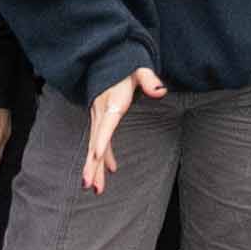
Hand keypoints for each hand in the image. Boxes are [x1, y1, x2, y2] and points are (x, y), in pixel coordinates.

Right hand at [77, 69, 163, 193]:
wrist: (108, 60)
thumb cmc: (126, 65)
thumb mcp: (139, 69)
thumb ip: (149, 80)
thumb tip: (160, 90)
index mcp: (112, 102)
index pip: (106, 123)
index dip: (101, 139)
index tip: (95, 156)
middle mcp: (102, 111)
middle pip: (96, 142)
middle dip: (92, 165)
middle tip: (89, 185)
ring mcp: (99, 117)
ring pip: (95, 146)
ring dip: (95, 168)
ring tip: (96, 189)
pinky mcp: (100, 119)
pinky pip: (100, 141)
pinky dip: (103, 157)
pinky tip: (111, 171)